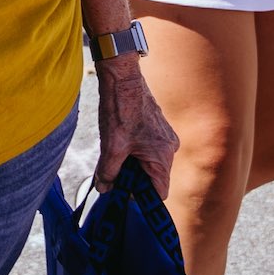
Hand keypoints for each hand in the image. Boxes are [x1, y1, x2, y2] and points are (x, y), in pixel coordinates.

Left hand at [93, 56, 177, 196]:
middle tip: (113, 179)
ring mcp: (164, 137)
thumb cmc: (120, 108)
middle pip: (153, 178)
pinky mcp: (157, 128)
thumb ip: (108, 172)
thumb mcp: (111, 145)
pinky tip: (118, 145)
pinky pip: (148, 149)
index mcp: (163, 156)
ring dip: (132, 165)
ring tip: (113, 160)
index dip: (143, 198)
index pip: (159, 192)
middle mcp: (169, 148)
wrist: (122, 76)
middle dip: (133, 180)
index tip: (125, 198)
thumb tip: (104, 189)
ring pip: (149, 163)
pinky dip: (134, 152)